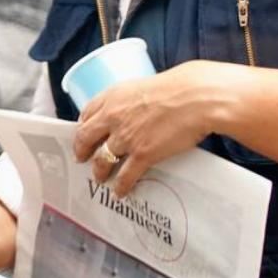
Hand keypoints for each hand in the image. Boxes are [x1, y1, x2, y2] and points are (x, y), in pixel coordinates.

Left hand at [73, 60, 222, 196]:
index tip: (83, 134)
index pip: (87, 114)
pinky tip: (119, 192)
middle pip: (86, 138)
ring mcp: (126, 138)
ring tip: (100, 177)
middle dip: (82, 151)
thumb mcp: (143, 86)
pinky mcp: (142, 155)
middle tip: (81, 158)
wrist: (196, 98)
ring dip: (99, 171)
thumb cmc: (177, 88)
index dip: (83, 127)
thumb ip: (130, 100)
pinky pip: (124, 176)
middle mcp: (113, 117)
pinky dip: (120, 186)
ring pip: (101, 160)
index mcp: (112, 97)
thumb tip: (131, 111)